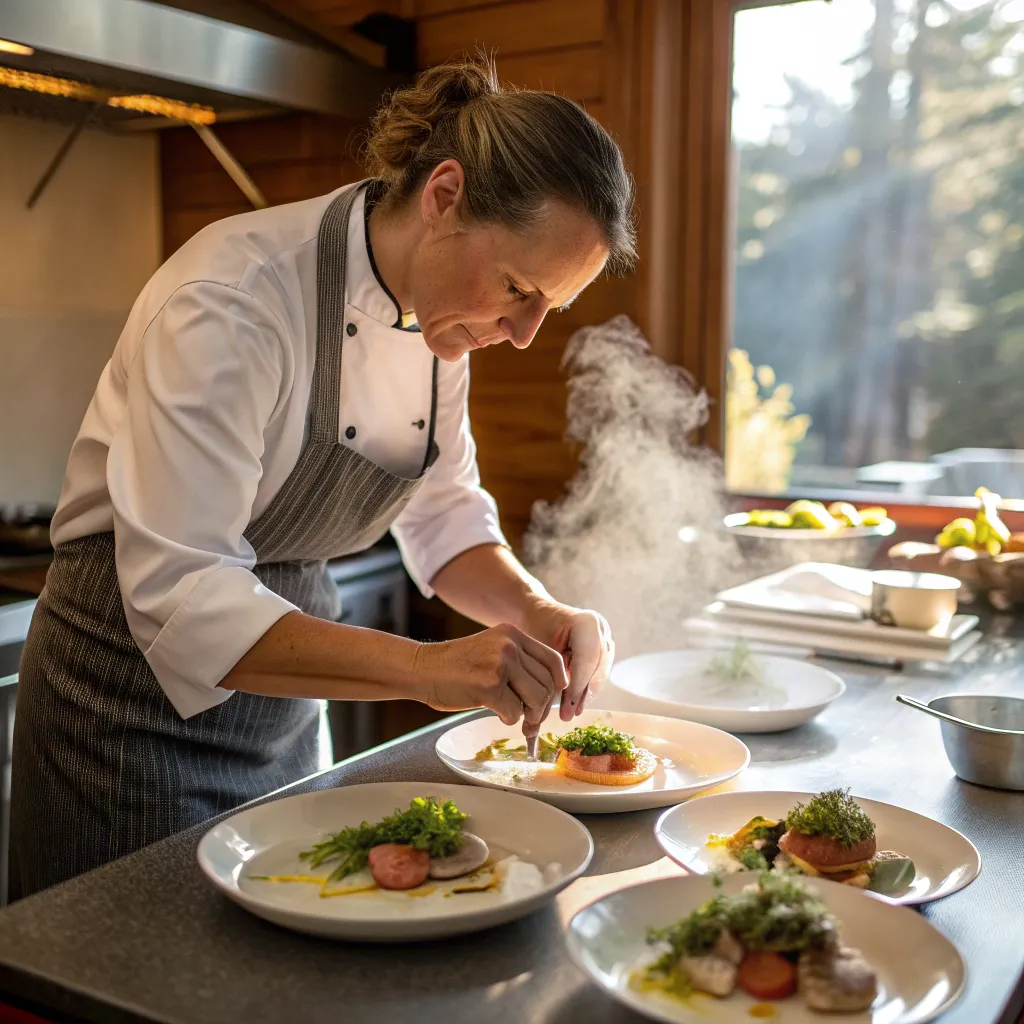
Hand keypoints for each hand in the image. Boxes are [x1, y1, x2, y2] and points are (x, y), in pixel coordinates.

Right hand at [413, 624, 567, 728]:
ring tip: (515, 717)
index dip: (558, 683)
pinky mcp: (489, 685)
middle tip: (531, 720)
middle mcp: (510, 645)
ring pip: (536, 699)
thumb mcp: (492, 651)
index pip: (553, 660)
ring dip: (528, 715)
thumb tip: (549, 695)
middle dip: (542, 707)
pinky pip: (515, 712)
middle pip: (547, 683)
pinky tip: (496, 713)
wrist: (422, 669)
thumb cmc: (456, 667)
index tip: (552, 698)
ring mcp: (500, 664)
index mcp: (513, 634)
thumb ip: (519, 664)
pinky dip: (509, 720)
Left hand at [523, 603, 614, 720]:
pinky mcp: (604, 647)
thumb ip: (551, 671)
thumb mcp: (539, 647)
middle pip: (597, 668)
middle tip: (569, 714)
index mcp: (586, 623)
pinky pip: (598, 671)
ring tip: (572, 711)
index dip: (578, 686)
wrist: (538, 614)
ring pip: (600, 672)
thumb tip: (553, 703)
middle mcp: (600, 629)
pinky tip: (576, 702)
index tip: (567, 708)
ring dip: (586, 694)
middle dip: (582, 694)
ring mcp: (605, 637)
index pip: (587, 660)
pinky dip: (587, 687)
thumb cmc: (534, 629)